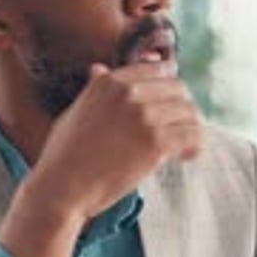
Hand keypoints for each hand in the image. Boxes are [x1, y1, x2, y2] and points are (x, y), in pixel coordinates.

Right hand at [0, 62, 202, 256]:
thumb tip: (99, 68)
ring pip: (188, 112)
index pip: (156, 68)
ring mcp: (144, 116)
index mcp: (109, 82)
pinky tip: (185, 157)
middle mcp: (129, 93)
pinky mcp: (156, 142)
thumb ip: (93, 89)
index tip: (171, 101)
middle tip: (179, 127)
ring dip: (190, 128)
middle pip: (178, 88)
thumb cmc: (63, 155)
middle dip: (181, 107)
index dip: (168, 85)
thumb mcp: (75, 111)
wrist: (62, 188)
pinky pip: (192, 135)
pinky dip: (194, 146)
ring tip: (183, 146)